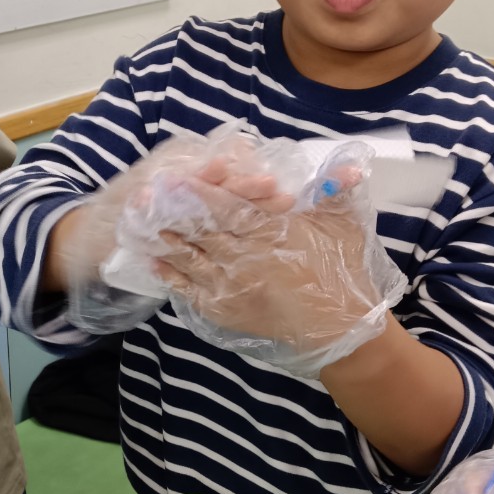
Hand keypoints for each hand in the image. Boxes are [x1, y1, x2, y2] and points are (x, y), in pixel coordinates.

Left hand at [152, 170, 379, 345]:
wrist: (336, 329)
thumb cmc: (340, 274)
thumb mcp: (342, 228)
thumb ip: (337, 192)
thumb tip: (350, 163)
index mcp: (267, 232)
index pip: (226, 208)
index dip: (199, 193)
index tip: (175, 180)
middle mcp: (242, 257)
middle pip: (199, 230)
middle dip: (171, 213)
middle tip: (144, 198)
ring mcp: (230, 285)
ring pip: (189, 258)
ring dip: (165, 241)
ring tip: (143, 224)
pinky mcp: (224, 309)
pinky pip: (190, 290)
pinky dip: (171, 276)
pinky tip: (155, 263)